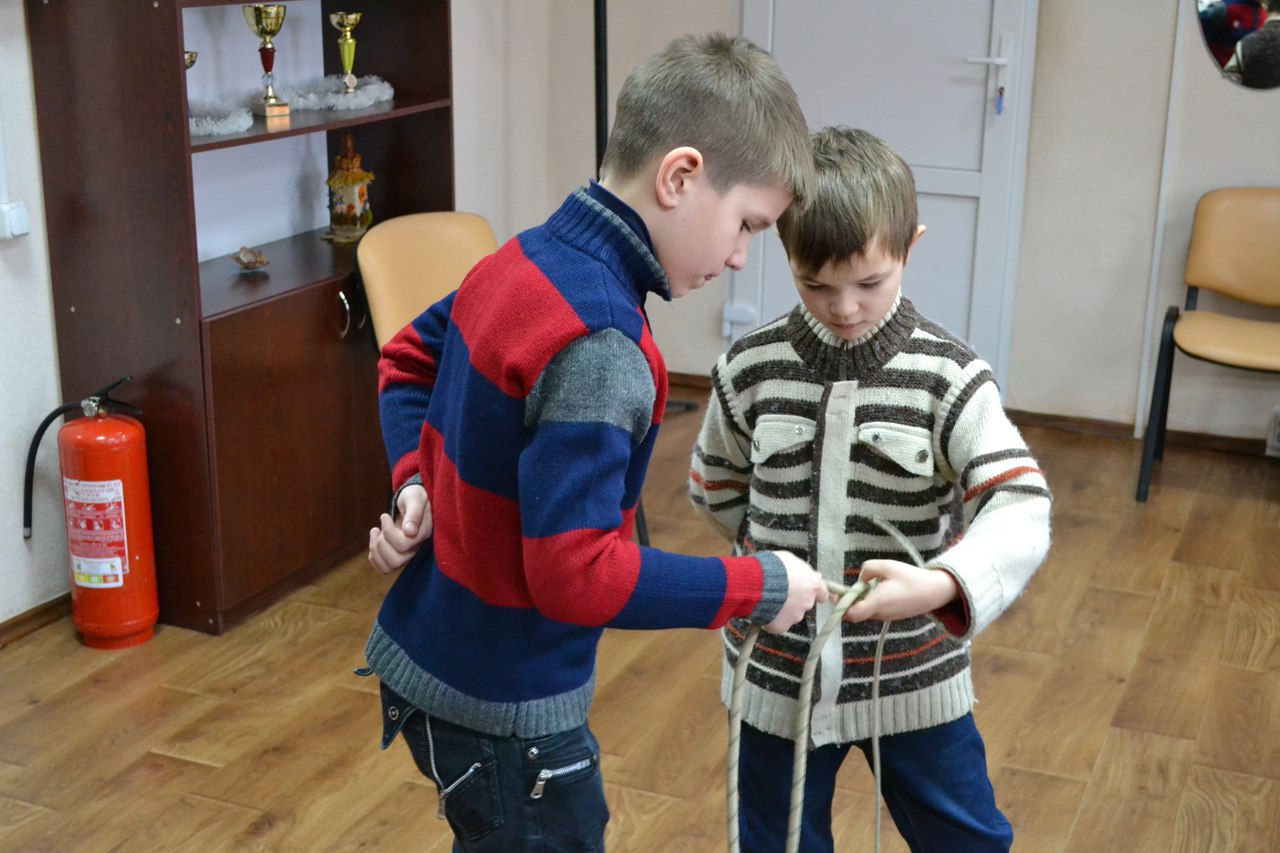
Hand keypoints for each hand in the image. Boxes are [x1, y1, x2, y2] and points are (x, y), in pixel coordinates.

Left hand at [367, 484, 432, 574]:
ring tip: (374, 532)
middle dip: (380, 544)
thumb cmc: (414, 497)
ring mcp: (408, 553)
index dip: (389, 532)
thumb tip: (410, 531)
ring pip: (390, 567)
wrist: (412, 501)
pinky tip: (374, 541)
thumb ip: (414, 513)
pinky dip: (374, 557)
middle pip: (396, 561)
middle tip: (376, 528)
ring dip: (375, 550)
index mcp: (423, 535)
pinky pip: (385, 568)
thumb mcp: (414, 498)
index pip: (403, 545)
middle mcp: (417, 548)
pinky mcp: (399, 555)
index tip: (384, 516)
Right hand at [763, 551, 829, 633]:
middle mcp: (807, 602)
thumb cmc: (773, 567)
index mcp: (812, 585)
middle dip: (795, 599)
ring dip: (783, 608)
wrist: (756, 582)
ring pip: (791, 614)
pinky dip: (772, 618)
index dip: (814, 592)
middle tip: (780, 592)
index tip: (807, 591)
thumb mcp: (790, 560)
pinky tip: (763, 609)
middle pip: (804, 603)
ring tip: (768, 599)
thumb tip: (801, 574)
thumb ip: (799, 570)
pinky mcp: (782, 626)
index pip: (822, 593)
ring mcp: (795, 616)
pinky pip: (778, 623)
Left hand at [842, 559, 958, 622]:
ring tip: (869, 584)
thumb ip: (868, 570)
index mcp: (877, 602)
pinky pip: (875, 610)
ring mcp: (886, 617)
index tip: (835, 593)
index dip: (840, 605)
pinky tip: (879, 588)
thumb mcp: (887, 566)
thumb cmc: (912, 578)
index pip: (852, 614)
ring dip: (861, 600)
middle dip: (850, 600)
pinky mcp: (892, 616)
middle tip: (849, 586)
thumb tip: (860, 580)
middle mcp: (880, 614)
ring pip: (865, 611)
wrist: (935, 592)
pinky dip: (872, 601)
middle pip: (856, 613)